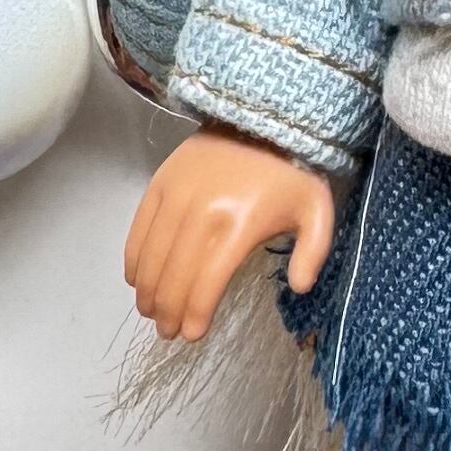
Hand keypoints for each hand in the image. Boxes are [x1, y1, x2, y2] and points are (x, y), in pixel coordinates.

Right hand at [124, 129, 337, 341]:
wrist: (262, 116)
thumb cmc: (290, 171)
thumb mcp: (316, 211)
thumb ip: (313, 253)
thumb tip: (300, 288)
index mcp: (239, 225)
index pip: (207, 283)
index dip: (195, 315)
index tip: (191, 335)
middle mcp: (201, 213)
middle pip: (174, 277)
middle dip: (168, 311)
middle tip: (168, 331)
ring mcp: (176, 196)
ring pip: (151, 257)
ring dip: (148, 292)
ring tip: (151, 311)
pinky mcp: (159, 182)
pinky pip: (139, 230)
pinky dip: (134, 260)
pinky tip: (136, 280)